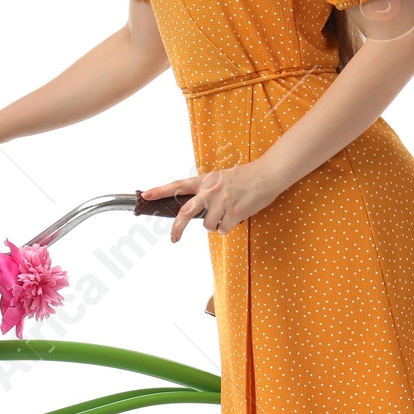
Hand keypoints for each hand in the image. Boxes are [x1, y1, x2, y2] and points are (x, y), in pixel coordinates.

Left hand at [141, 163, 282, 241]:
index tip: (146, 195)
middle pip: (186, 213)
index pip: (178, 185)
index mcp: (205, 181)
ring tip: (227, 214)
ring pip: (208, 226)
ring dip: (215, 225)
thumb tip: (195, 210)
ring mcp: (222, 203)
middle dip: (177, 228)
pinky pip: (223, 230)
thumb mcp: (221, 178)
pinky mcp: (234, 214)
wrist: (267, 175)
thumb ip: (206, 190)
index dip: (160, 190)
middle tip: (173, 238)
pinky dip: (228, 227)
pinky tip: (236, 216)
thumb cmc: (245, 177)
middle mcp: (210, 191)